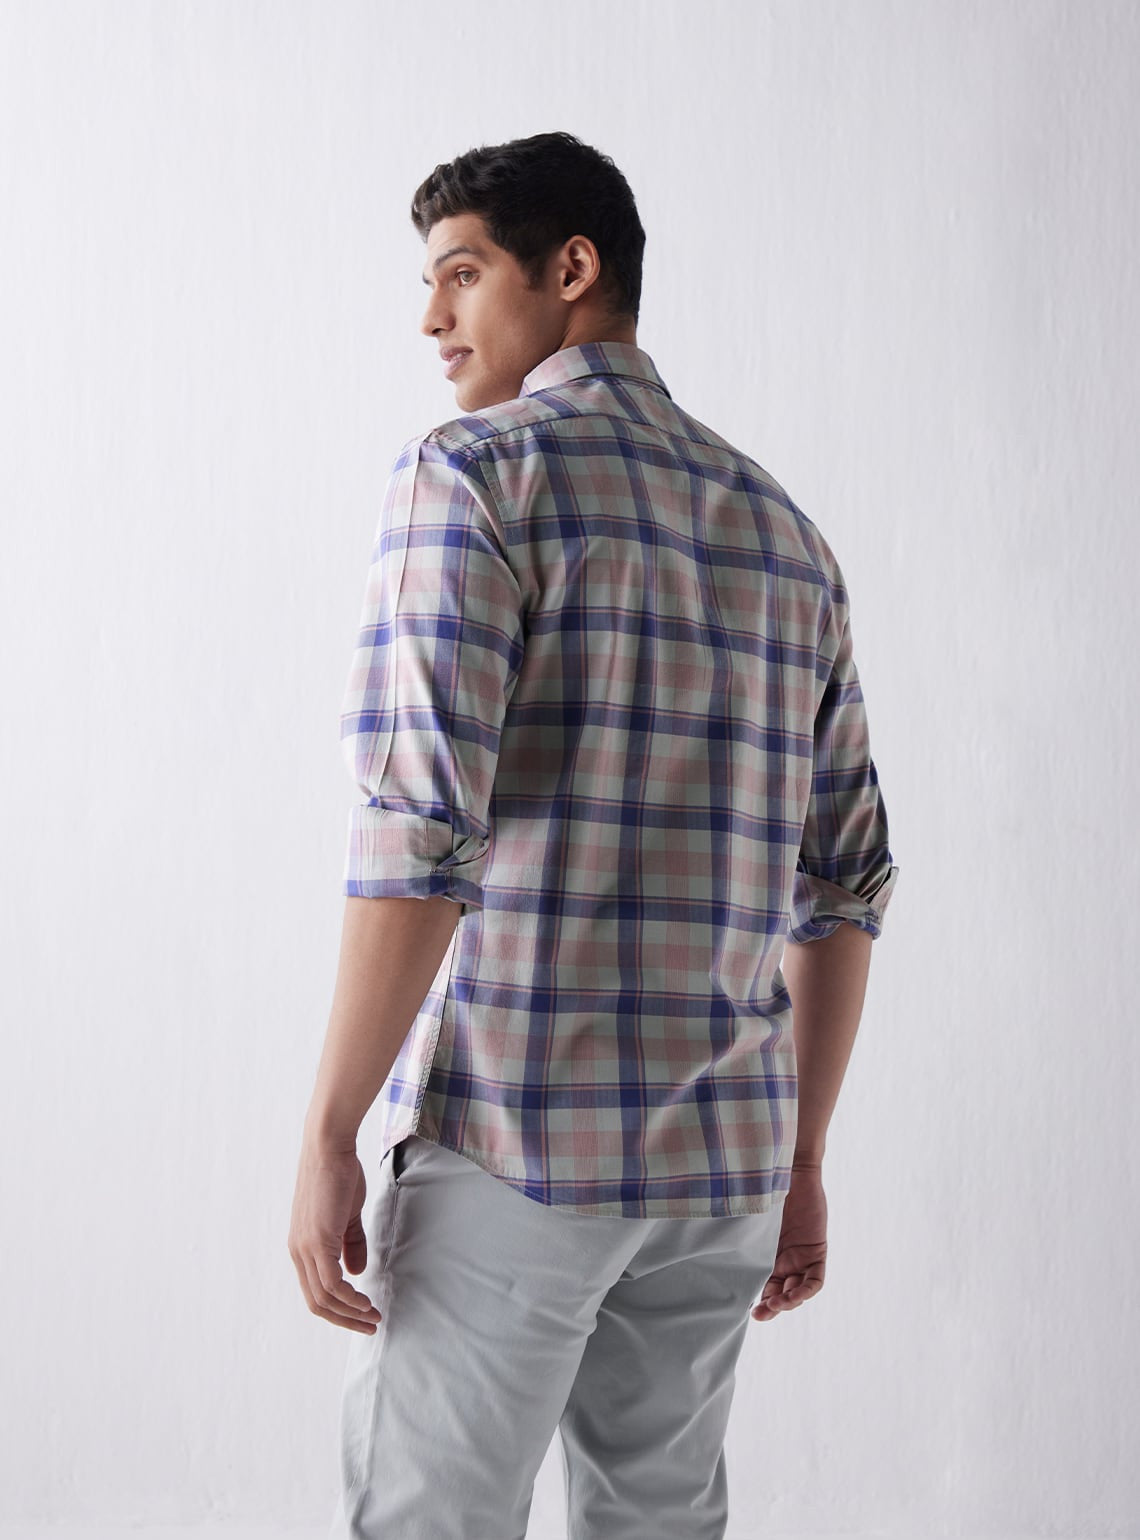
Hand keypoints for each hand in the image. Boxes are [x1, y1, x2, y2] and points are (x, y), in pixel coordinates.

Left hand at [288, 1135, 383, 1333]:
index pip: (315, 1291)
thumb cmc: (339, 1174)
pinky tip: (365, 1300)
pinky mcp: (317, 1241)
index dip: (339, 1308)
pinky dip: (349, 1298)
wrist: (329, 1147)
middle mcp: (298, 1251)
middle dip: (344, 1319)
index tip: (363, 1313)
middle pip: (316, 1302)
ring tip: (373, 1315)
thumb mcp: (347, 1215)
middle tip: (370, 1325)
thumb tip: (356, 1273)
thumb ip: (350, 1244)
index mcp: (302, 1246)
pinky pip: (332, 1283)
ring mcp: (305, 1247)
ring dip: (350, 1312)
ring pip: (324, 1297)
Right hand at [750, 1164, 827, 1321]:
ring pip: (797, 1291)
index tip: (746, 1309)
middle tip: (759, 1314)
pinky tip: (795, 1295)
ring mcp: (802, 1256)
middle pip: (780, 1293)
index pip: (765, 1285)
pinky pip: (815, 1280)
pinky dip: (805, 1291)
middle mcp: (785, 1259)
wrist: (791, 1168)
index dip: (758, 1300)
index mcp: (768, 1253)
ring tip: (774, 1306)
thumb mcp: (751, 1215)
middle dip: (771, 1307)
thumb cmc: (764, 1186)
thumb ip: (741, 1233)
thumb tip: (709, 1246)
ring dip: (787, 1302)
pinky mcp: (817, 1251)